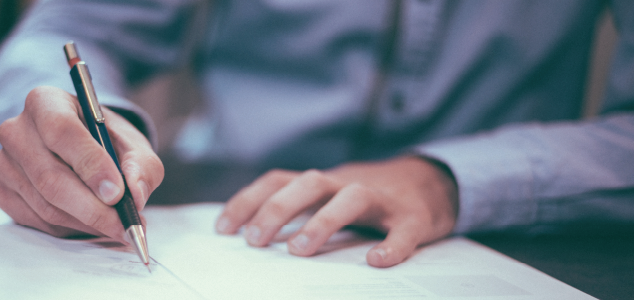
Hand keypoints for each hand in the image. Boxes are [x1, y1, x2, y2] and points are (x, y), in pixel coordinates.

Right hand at [0, 86, 162, 240]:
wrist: (82, 148)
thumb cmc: (106, 141)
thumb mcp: (133, 144)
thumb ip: (141, 165)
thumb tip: (135, 194)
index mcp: (45, 102)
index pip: (61, 131)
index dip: (90, 164)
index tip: (117, 193)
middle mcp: (16, 130)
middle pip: (50, 177)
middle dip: (93, 208)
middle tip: (124, 225)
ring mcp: (4, 164)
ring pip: (46, 205)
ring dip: (86, 223)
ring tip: (117, 226)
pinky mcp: (3, 193)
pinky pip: (38, 221)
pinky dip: (71, 229)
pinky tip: (92, 224)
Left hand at [215, 156, 457, 266]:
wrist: (429, 183)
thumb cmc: (366, 199)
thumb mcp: (327, 197)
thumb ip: (296, 210)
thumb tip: (249, 236)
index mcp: (322, 183)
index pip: (278, 181)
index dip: (248, 201)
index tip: (223, 229)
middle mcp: (347, 184)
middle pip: (309, 183)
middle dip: (278, 209)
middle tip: (255, 241)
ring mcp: (382, 199)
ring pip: (351, 198)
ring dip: (323, 221)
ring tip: (299, 250)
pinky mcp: (414, 217)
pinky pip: (403, 230)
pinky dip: (392, 245)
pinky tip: (377, 261)